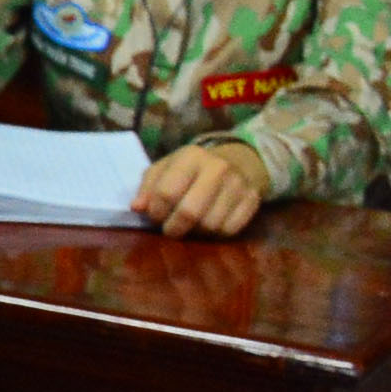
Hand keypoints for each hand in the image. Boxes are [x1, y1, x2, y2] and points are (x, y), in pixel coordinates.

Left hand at [137, 139, 269, 237]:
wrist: (237, 161)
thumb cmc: (190, 170)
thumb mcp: (164, 170)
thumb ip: (147, 188)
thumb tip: (137, 208)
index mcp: (191, 157)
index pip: (166, 193)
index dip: (155, 212)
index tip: (154, 216)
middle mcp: (218, 168)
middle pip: (190, 212)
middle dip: (173, 228)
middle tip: (169, 229)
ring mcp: (239, 184)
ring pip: (210, 225)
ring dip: (195, 232)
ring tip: (189, 225)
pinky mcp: (253, 200)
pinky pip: (230, 230)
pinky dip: (215, 234)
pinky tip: (208, 225)